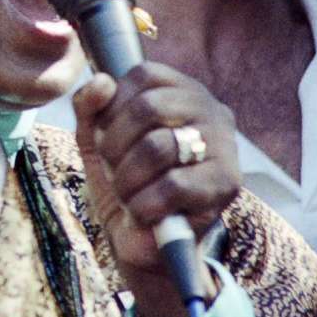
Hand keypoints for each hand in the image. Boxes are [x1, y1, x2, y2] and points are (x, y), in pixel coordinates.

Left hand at [73, 62, 239, 316]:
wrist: (142, 240)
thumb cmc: (124, 180)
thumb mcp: (95, 137)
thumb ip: (90, 104)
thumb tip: (102, 82)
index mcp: (181, 89)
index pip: (142, 75)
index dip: (112, 107)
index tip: (106, 138)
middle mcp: (210, 108)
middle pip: (149, 107)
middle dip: (116, 144)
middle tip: (113, 170)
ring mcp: (224, 144)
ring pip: (159, 146)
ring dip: (127, 178)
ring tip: (127, 194)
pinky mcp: (227, 183)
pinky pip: (174, 185)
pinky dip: (144, 204)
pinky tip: (142, 213)